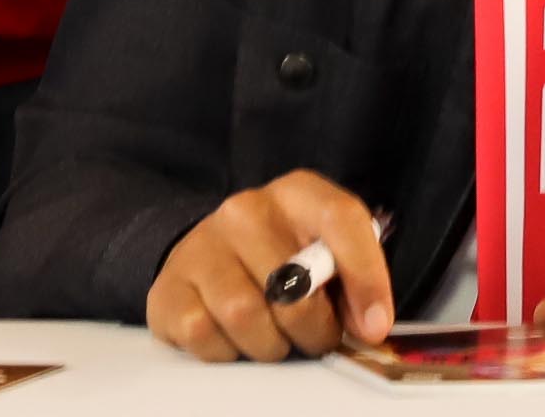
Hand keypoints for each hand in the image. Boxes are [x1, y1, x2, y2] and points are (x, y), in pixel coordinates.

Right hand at [144, 170, 392, 362]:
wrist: (211, 253)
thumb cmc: (282, 255)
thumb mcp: (325, 251)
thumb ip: (354, 280)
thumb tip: (371, 325)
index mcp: (296, 193)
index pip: (341, 220)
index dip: (366, 277)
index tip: (375, 324)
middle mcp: (245, 210)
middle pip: (294, 288)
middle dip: (314, 330)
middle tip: (315, 337)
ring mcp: (202, 245)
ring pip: (246, 317)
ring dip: (270, 345)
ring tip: (275, 337)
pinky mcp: (169, 286)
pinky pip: (205, 336)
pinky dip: (228, 351)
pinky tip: (234, 337)